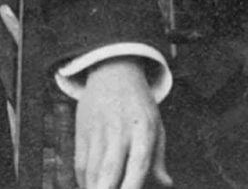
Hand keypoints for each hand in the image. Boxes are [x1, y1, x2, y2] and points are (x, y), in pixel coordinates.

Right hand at [74, 59, 171, 188]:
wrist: (113, 70)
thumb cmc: (139, 103)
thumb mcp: (156, 125)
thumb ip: (159, 158)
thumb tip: (166, 184)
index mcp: (143, 129)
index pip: (139, 164)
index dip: (133, 187)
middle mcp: (119, 130)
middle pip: (110, 169)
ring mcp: (98, 130)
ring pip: (92, 169)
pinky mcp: (82, 130)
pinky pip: (81, 163)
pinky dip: (84, 180)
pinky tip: (90, 186)